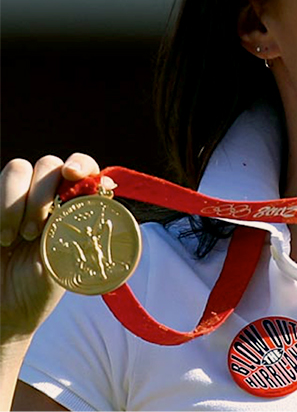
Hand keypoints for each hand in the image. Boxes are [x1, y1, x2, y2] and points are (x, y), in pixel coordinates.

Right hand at [0, 153, 99, 342]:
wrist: (5, 313)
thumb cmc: (40, 287)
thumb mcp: (67, 258)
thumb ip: (82, 227)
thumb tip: (105, 191)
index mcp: (70, 205)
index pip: (81, 168)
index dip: (80, 164)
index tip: (72, 174)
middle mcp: (44, 196)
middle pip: (48, 164)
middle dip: (42, 192)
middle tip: (33, 232)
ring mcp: (14, 198)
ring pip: (17, 169)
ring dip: (16, 201)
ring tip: (14, 238)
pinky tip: (0, 238)